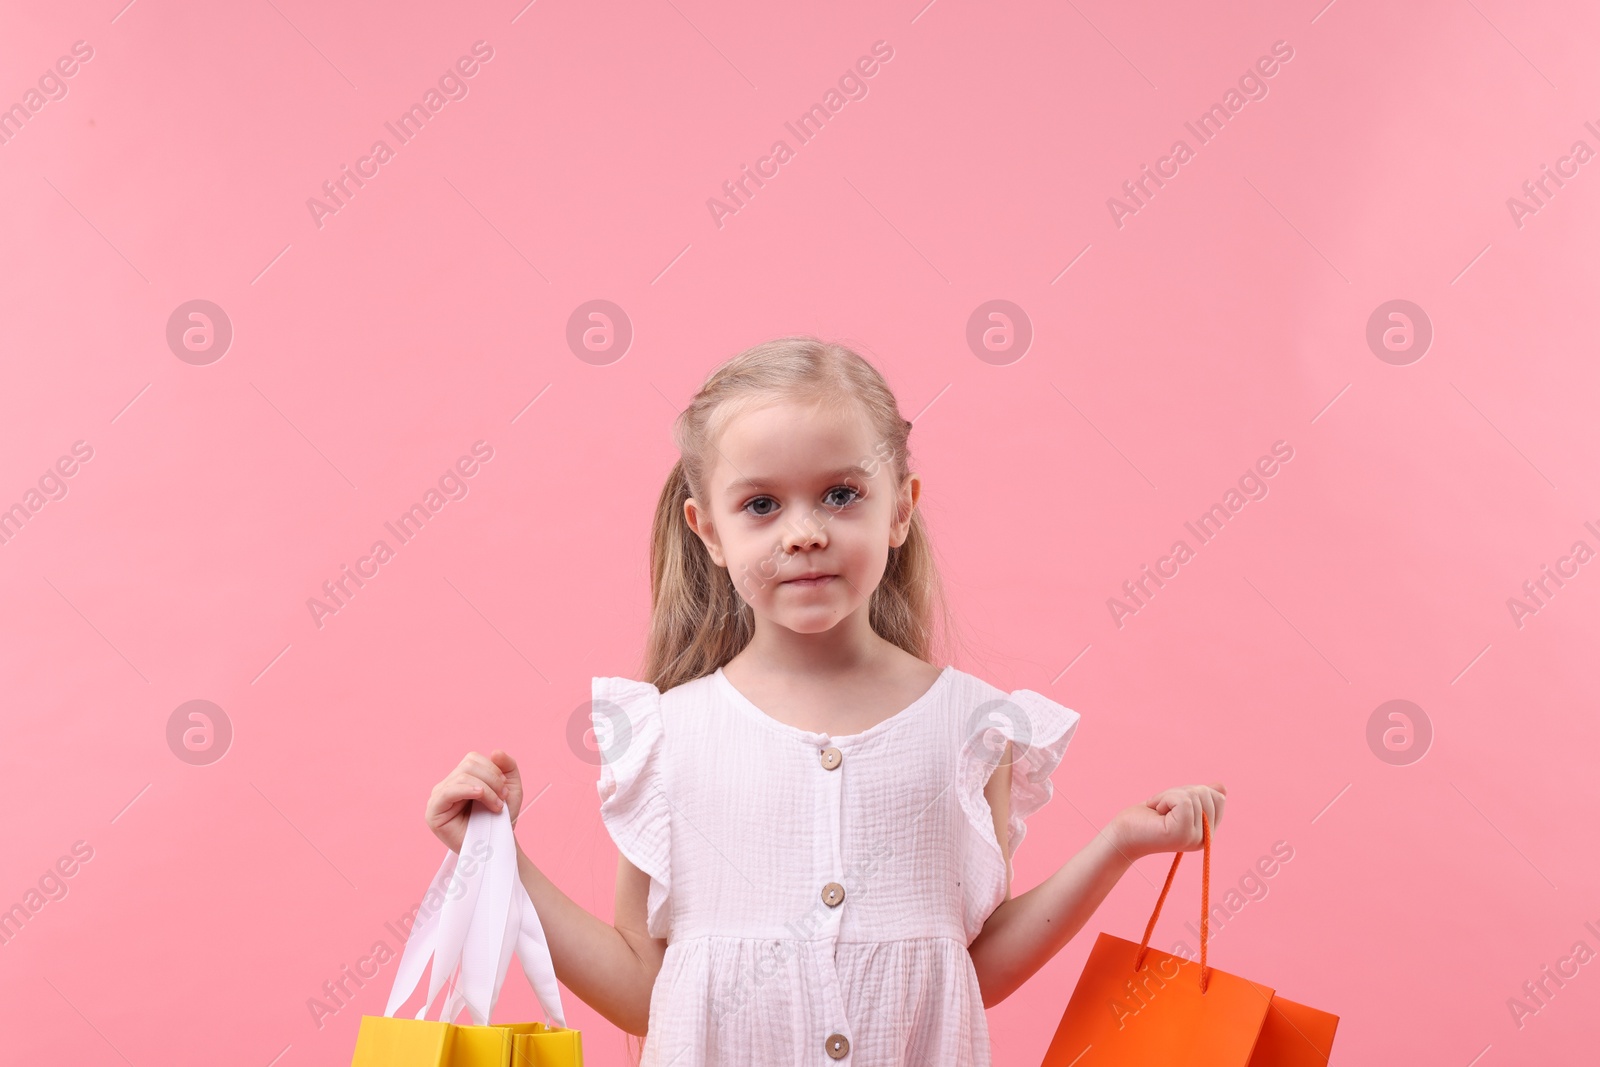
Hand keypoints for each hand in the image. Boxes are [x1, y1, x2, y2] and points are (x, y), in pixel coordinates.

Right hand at [425, 749, 522, 853]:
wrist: (497, 845)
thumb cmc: (501, 818)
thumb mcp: (511, 787)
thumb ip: (507, 765)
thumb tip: (494, 752)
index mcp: (461, 778)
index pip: (473, 759)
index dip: (493, 770)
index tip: (505, 789)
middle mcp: (447, 785)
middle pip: (468, 765)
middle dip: (492, 779)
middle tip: (503, 798)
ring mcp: (437, 797)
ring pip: (462, 777)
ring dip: (486, 789)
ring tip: (497, 806)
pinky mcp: (433, 812)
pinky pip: (448, 791)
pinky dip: (467, 790)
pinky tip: (480, 795)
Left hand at [1109, 782, 1225, 859]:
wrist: (1123, 835)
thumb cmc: (1147, 818)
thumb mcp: (1177, 802)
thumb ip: (1200, 797)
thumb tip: (1222, 787)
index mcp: (1207, 832)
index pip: (1218, 798)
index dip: (1192, 792)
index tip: (1173, 804)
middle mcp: (1205, 839)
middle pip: (1207, 794)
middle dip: (1180, 792)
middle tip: (1162, 807)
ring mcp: (1195, 838)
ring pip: (1195, 795)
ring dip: (1169, 795)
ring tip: (1158, 811)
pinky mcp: (1182, 833)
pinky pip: (1184, 800)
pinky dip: (1165, 798)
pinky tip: (1156, 811)